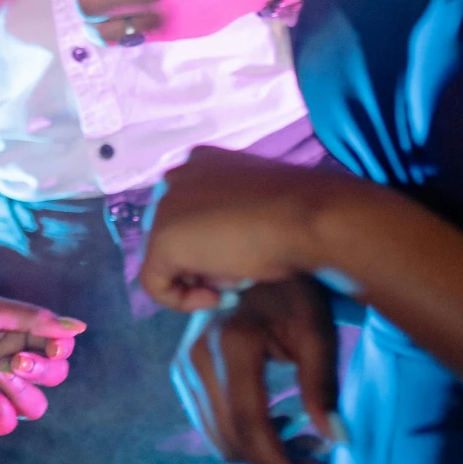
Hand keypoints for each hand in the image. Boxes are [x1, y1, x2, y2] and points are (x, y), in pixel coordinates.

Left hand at [0, 296, 85, 434]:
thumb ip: (33, 320)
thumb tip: (80, 328)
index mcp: (15, 339)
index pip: (57, 348)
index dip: (61, 349)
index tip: (54, 345)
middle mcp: (10, 367)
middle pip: (54, 377)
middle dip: (44, 369)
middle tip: (18, 359)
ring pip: (37, 406)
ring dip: (23, 391)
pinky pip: (9, 424)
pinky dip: (3, 409)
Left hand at [141, 146, 343, 310]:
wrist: (306, 218)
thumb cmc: (296, 213)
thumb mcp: (260, 209)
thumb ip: (233, 217)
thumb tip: (220, 250)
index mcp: (202, 162)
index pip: (192, 212)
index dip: (212, 242)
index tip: (241, 256)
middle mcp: (177, 177)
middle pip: (178, 234)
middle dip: (205, 261)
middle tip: (240, 272)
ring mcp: (166, 207)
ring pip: (168, 259)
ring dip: (201, 278)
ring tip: (238, 277)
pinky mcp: (163, 240)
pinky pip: (156, 284)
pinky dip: (182, 301)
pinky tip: (217, 298)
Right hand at [174, 278, 346, 463]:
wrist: (254, 249)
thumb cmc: (294, 287)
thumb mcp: (316, 330)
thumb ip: (323, 387)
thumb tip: (338, 442)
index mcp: (231, 347)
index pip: (252, 428)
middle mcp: (198, 360)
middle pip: (235, 441)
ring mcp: (185, 365)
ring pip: (222, 437)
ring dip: (266, 454)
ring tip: (314, 451)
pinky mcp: (185, 369)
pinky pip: (214, 421)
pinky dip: (249, 436)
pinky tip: (285, 426)